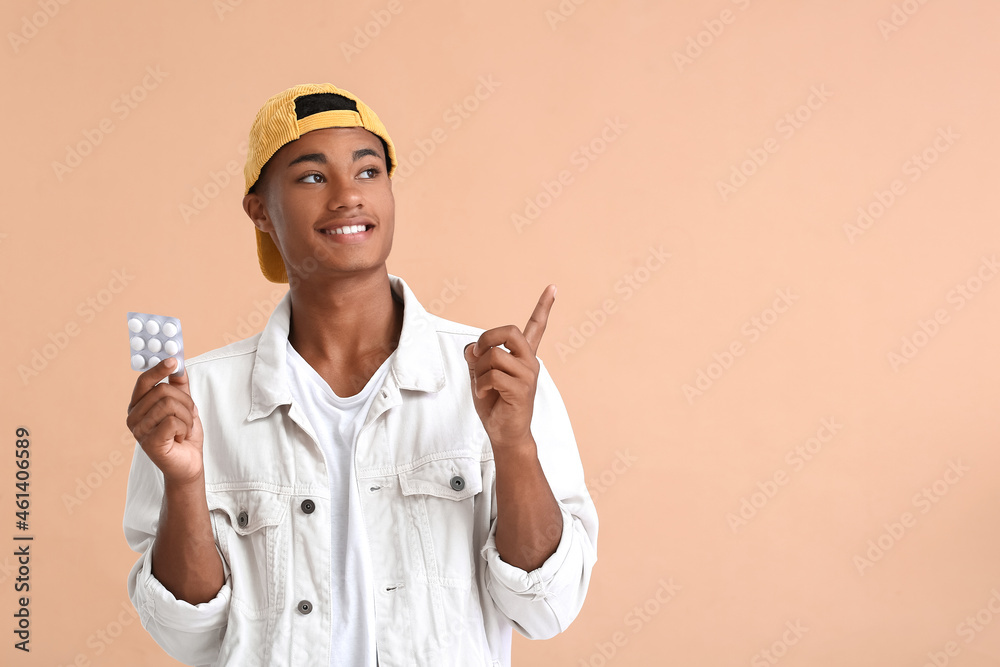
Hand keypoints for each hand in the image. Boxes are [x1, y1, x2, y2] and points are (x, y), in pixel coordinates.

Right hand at [125, 358, 204, 485]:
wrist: (188, 463)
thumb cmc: (183, 434)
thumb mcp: (183, 405)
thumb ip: (179, 385)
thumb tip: (177, 364)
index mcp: (138, 405)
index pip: (144, 381)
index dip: (158, 368)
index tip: (174, 360)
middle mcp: (133, 417)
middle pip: (163, 391)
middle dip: (185, 401)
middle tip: (188, 415)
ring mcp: (139, 431)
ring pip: (169, 405)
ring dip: (187, 416)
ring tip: (184, 429)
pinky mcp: (150, 443)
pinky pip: (173, 422)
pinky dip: (185, 428)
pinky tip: (181, 438)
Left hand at [464, 284, 554, 448]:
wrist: (505, 434)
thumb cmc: (495, 405)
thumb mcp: (480, 377)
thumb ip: (476, 359)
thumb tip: (472, 347)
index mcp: (523, 357)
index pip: (536, 327)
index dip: (544, 306)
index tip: (552, 288)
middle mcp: (530, 362)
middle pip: (508, 331)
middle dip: (486, 339)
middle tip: (477, 355)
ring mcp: (528, 376)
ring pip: (494, 355)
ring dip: (478, 370)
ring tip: (481, 385)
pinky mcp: (521, 390)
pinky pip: (492, 376)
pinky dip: (480, 385)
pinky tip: (483, 394)